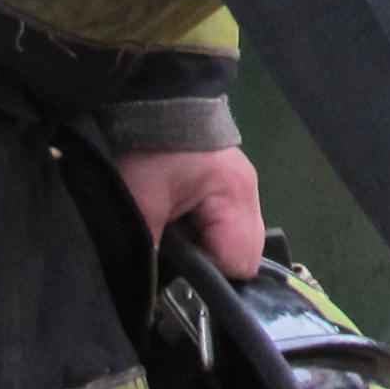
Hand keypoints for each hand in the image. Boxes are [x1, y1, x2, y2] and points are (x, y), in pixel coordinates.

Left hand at [116, 144, 268, 278]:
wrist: (147, 96)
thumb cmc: (146, 148)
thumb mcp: (140, 203)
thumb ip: (150, 252)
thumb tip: (149, 292)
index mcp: (236, 196)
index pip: (240, 263)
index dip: (207, 273)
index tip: (176, 262)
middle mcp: (249, 193)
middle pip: (243, 254)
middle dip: (208, 259)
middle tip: (173, 245)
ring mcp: (241, 185)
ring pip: (233, 240)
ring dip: (204, 244)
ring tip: (172, 228)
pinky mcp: (227, 182)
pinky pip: (224, 222)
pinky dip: (202, 228)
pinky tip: (178, 215)